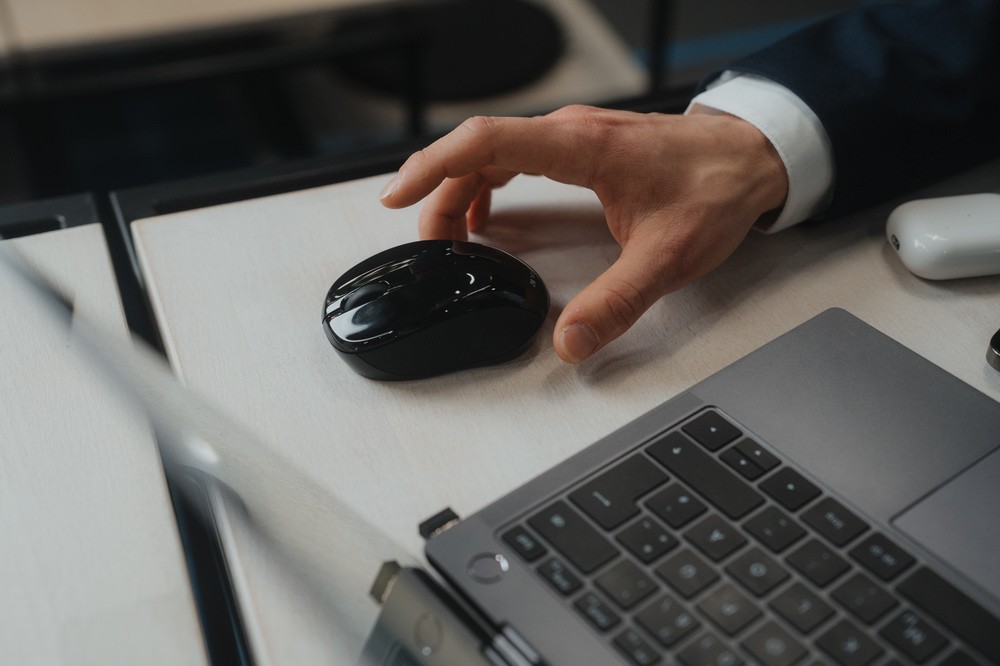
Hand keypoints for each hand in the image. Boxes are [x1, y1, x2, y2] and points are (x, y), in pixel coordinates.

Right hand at [379, 104, 787, 362]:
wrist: (751, 159)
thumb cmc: (715, 191)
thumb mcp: (668, 256)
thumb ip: (618, 302)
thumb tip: (571, 341)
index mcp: (582, 148)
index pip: (487, 143)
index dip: (434, 166)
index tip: (398, 196)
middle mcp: (570, 134)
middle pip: (478, 151)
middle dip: (440, 194)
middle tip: (428, 244)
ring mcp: (574, 138)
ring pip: (494, 153)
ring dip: (460, 190)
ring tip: (448, 235)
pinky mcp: (580, 147)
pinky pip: (515, 156)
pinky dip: (487, 184)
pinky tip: (486, 214)